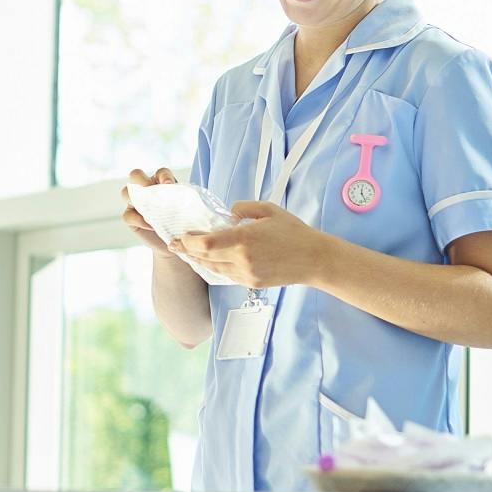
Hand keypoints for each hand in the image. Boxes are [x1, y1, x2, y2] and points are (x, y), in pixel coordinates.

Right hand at [121, 167, 180, 255]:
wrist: (176, 241)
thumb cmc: (181, 222)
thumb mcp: (185, 210)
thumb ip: (181, 202)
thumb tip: (178, 201)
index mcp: (162, 183)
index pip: (161, 173)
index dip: (164, 177)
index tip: (170, 185)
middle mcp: (146, 189)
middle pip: (136, 175)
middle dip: (143, 181)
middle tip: (153, 194)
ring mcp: (136, 203)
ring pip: (126, 192)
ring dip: (135, 199)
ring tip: (149, 210)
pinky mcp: (130, 218)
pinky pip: (127, 215)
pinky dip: (138, 220)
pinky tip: (151, 226)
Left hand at [174, 201, 330, 290]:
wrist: (314, 259)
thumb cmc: (294, 232)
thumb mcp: (269, 210)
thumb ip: (244, 208)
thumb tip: (229, 213)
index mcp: (244, 240)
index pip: (206, 243)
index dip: (189, 241)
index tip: (180, 236)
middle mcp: (242, 260)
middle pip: (205, 258)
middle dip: (188, 251)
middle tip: (177, 244)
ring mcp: (247, 274)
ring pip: (214, 269)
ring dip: (201, 261)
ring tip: (190, 252)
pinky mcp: (252, 283)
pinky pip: (227, 276)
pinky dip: (217, 267)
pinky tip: (212, 261)